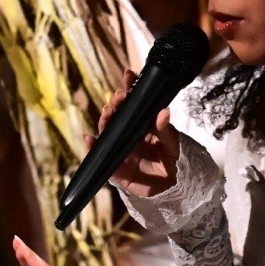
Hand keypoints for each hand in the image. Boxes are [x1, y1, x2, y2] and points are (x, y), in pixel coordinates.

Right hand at [92, 69, 181, 198]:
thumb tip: (163, 111)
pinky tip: (89, 138)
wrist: (176, 190)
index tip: (128, 75)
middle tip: (119, 96)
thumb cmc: (176, 163)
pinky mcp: (115, 169)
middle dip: (116, 103)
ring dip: (105, 120)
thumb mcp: (174, 145)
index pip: (134, 105)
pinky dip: (92, 148)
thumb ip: (166, 131)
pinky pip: (101, 157)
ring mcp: (121, 150)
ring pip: (107, 132)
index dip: (129, 89)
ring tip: (108, 111)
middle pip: (117, 116)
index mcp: (143, 126)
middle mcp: (129, 135)